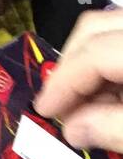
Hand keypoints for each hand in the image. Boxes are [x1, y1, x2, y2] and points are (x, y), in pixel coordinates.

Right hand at [34, 9, 122, 150]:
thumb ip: (112, 130)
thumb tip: (71, 130)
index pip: (92, 54)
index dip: (62, 82)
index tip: (43, 111)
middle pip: (94, 28)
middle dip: (69, 64)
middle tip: (58, 101)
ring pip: (110, 29)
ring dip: (91, 64)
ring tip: (86, 104)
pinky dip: (113, 64)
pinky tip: (114, 97)